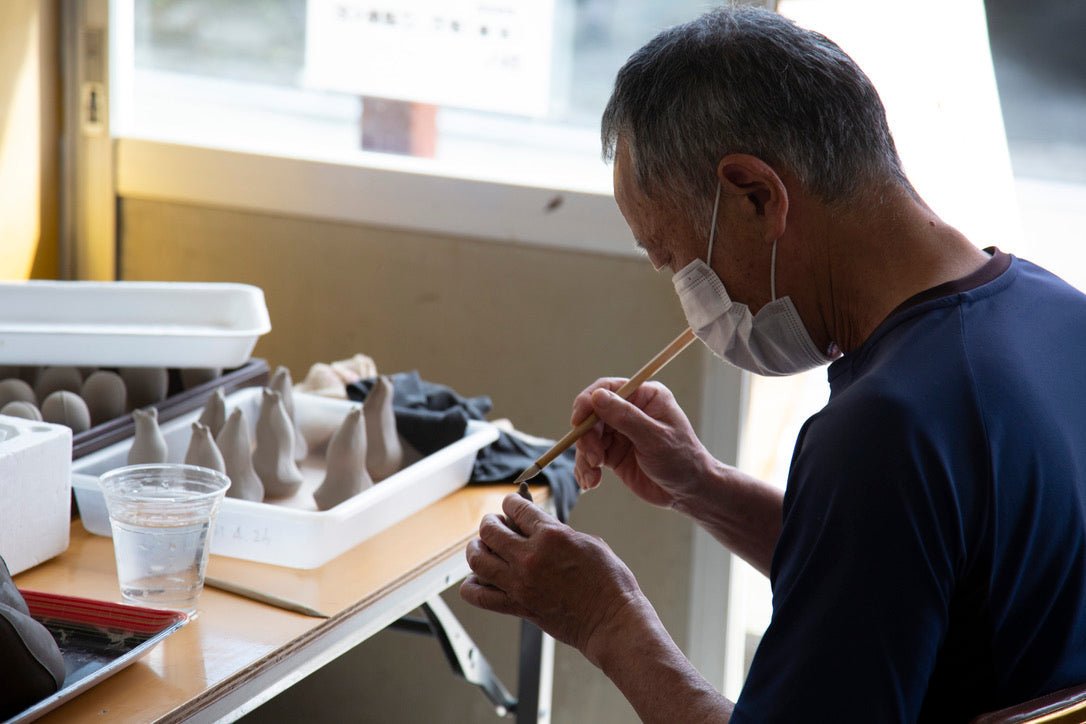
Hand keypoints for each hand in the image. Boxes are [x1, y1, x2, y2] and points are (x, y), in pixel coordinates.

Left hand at [460, 493, 653, 667]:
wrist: (612, 622)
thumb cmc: (609, 582)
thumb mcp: (589, 542)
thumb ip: (559, 531)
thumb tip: (539, 527)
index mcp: (551, 535)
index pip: (515, 507)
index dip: (511, 502)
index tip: (511, 505)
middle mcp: (530, 557)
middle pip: (489, 530)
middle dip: (490, 522)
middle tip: (495, 524)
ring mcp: (520, 583)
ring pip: (477, 560)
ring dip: (476, 549)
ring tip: (481, 548)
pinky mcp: (517, 606)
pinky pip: (479, 596)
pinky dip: (472, 586)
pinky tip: (479, 580)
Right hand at [572, 378, 712, 508]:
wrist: (689, 492)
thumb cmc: (681, 460)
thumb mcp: (655, 438)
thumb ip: (625, 417)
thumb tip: (596, 397)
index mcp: (644, 397)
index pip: (608, 389)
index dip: (588, 402)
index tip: (578, 421)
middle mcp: (630, 411)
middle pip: (593, 415)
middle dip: (587, 437)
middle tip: (594, 458)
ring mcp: (619, 432)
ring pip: (587, 437)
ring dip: (585, 457)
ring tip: (593, 476)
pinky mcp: (613, 453)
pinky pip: (589, 456)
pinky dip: (585, 469)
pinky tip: (591, 482)